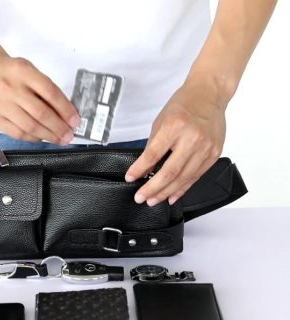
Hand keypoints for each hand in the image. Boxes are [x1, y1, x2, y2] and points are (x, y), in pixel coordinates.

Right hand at [0, 52, 80, 144]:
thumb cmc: (13, 73)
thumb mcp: (31, 71)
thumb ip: (47, 90)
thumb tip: (67, 114)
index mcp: (23, 71)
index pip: (49, 92)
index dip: (65, 109)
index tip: (75, 121)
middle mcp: (10, 88)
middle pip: (40, 113)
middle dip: (58, 127)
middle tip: (69, 135)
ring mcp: (0, 104)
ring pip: (29, 126)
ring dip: (48, 135)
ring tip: (59, 139)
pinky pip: (17, 134)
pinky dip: (33, 137)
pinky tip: (42, 137)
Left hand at [125, 78, 226, 205]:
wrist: (210, 94)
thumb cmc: (183, 105)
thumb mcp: (161, 121)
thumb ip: (153, 146)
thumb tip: (144, 169)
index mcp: (174, 127)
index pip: (153, 154)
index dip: (139, 169)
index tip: (130, 178)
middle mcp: (192, 138)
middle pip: (169, 172)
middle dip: (152, 188)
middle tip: (141, 198)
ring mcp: (206, 148)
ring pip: (183, 178)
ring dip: (166, 192)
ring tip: (153, 200)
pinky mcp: (214, 154)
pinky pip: (196, 177)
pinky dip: (182, 188)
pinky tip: (172, 196)